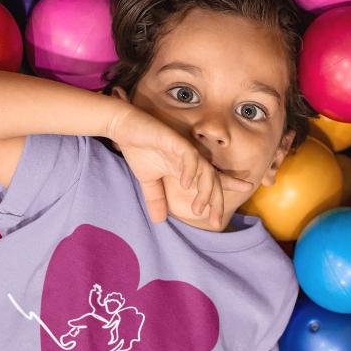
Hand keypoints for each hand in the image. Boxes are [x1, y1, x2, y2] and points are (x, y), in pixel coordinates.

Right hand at [106, 109, 252, 226]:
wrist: (124, 127)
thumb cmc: (138, 149)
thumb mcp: (148, 181)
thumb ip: (156, 198)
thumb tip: (159, 220)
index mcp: (187, 168)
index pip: (211, 181)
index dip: (223, 194)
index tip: (227, 215)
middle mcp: (191, 160)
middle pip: (213, 181)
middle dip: (217, 202)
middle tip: (216, 222)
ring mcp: (184, 150)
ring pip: (206, 170)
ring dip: (205, 191)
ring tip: (198, 209)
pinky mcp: (175, 140)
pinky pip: (190, 155)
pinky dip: (191, 170)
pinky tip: (185, 185)